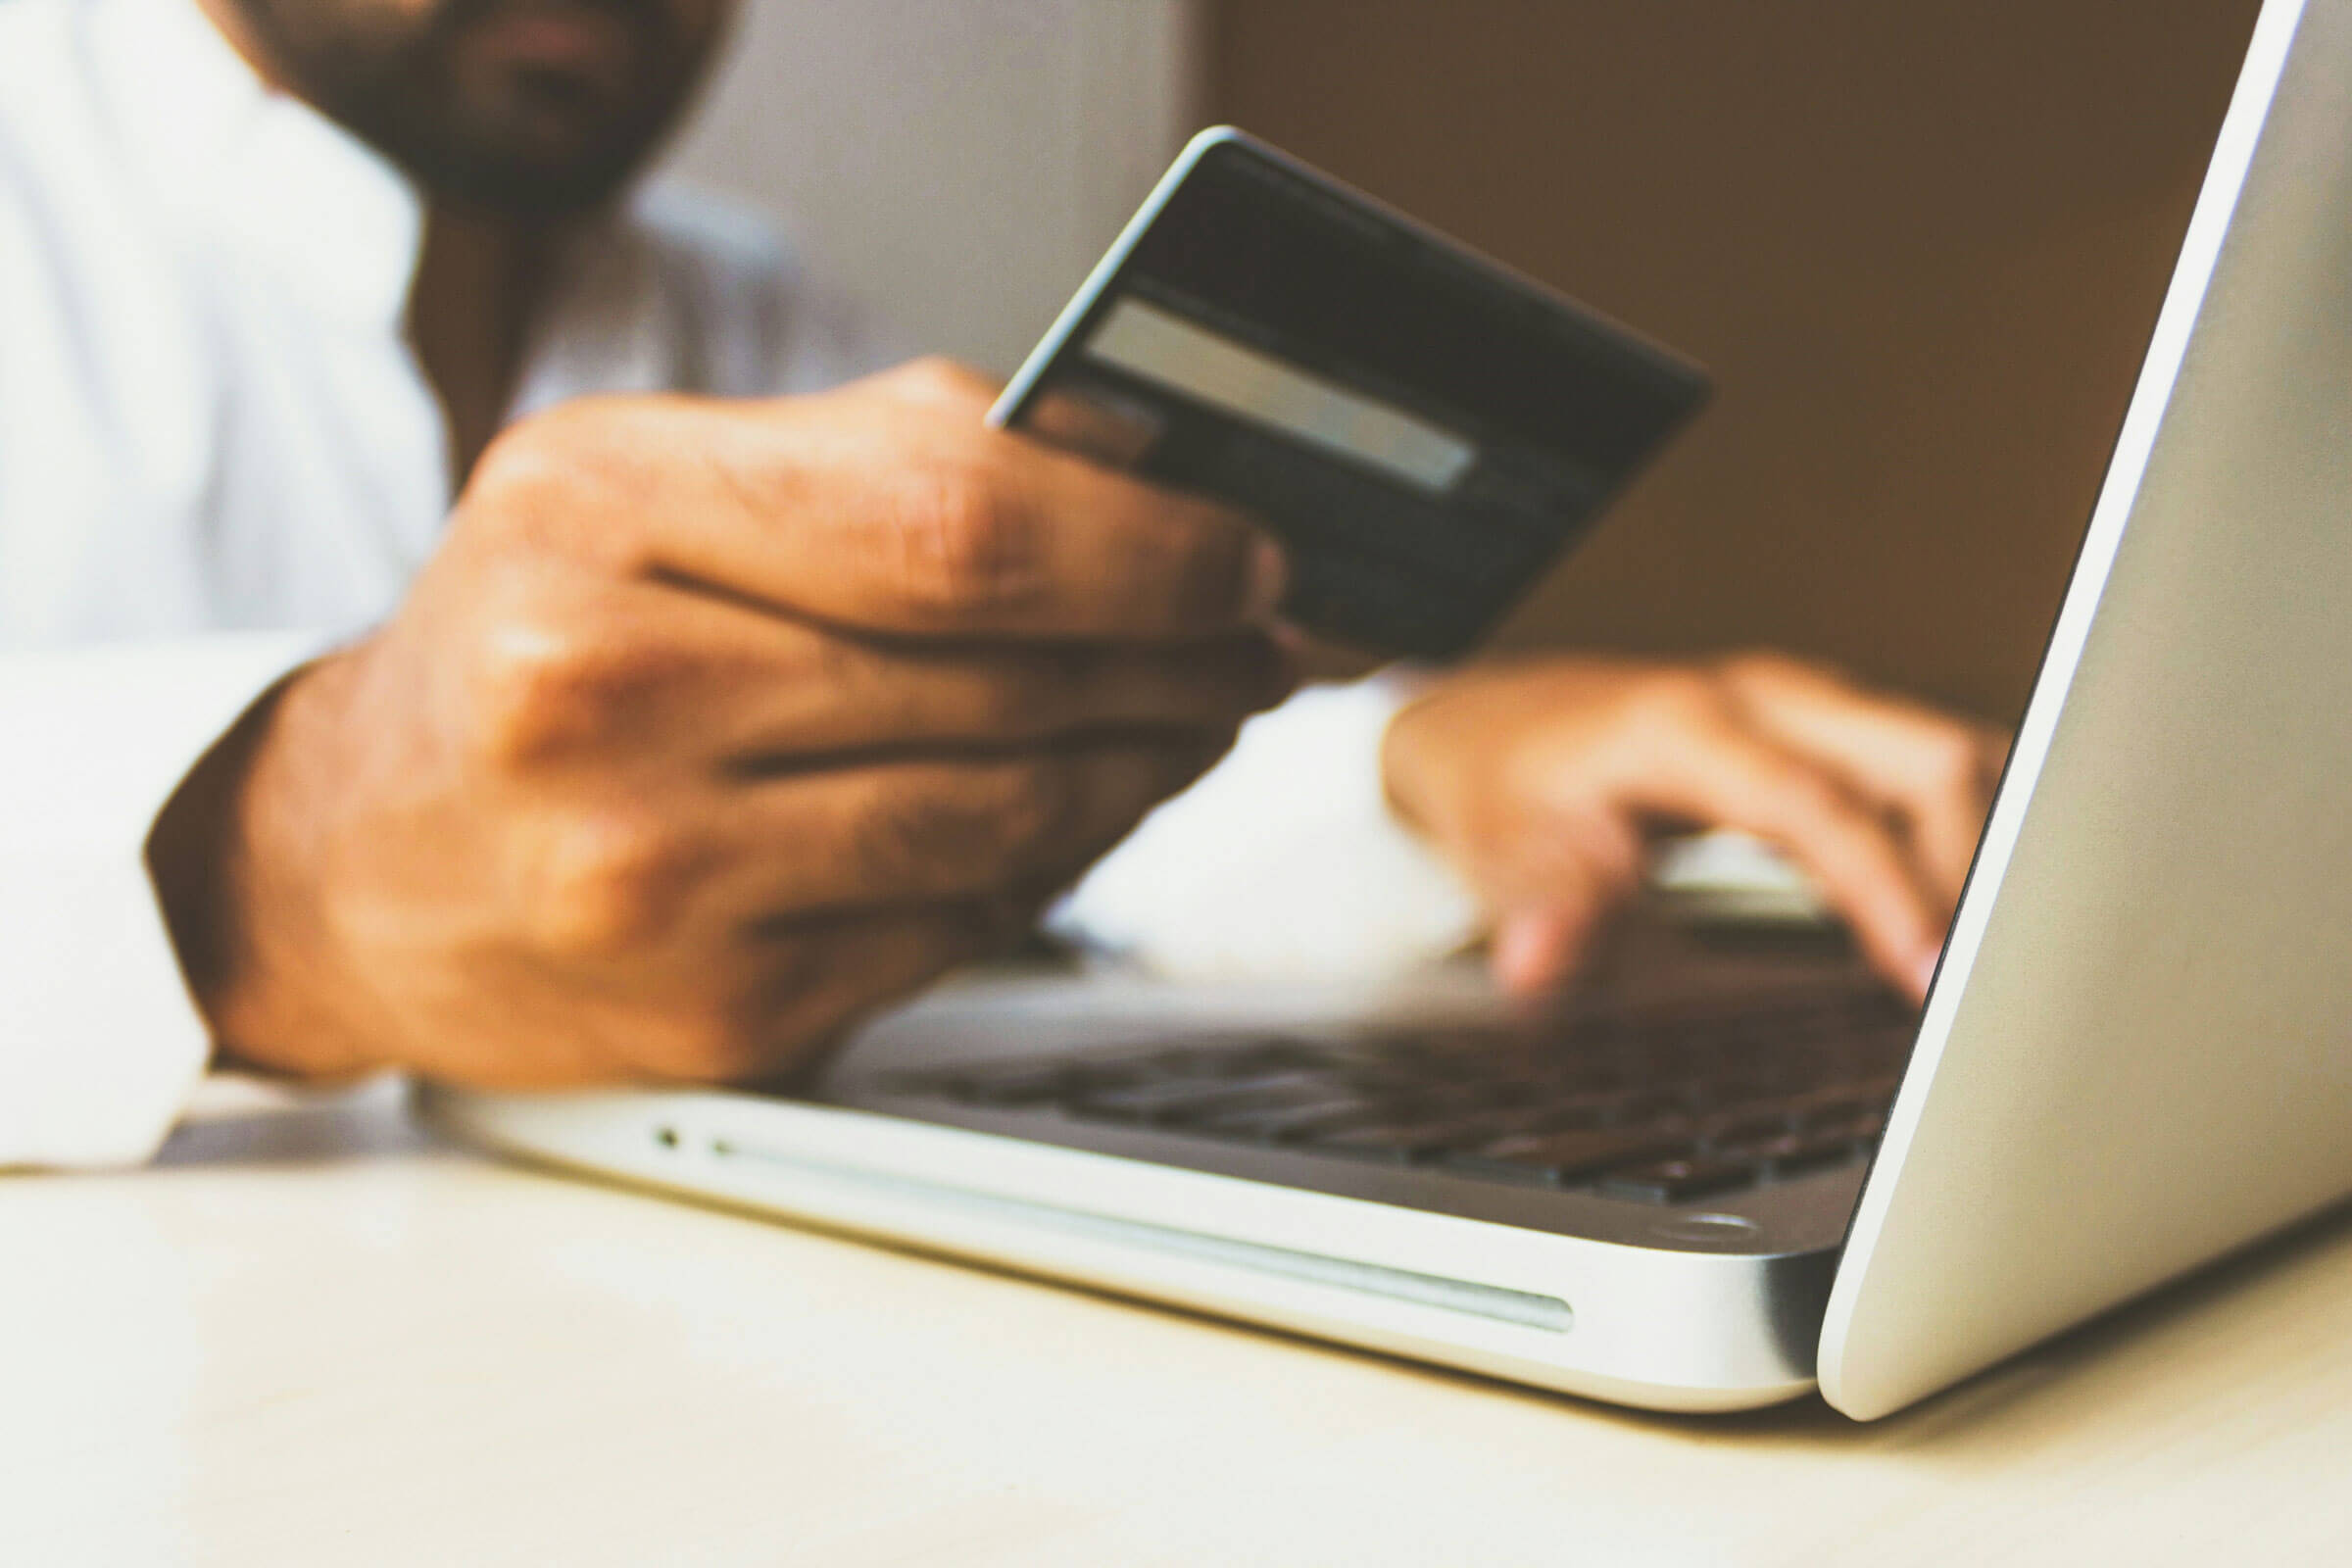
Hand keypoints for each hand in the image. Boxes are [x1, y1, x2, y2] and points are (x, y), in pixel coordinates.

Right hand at [150, 360, 1291, 1086]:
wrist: (351, 862)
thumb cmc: (527, 643)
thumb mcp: (646, 483)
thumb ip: (880, 458)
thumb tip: (1140, 475)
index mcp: (597, 509)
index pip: (955, 522)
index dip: (1147, 545)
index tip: (1248, 552)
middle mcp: (604, 694)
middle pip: (1004, 674)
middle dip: (1180, 657)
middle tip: (1260, 643)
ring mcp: (654, 876)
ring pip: (1006, 818)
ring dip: (1143, 767)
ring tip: (1195, 720)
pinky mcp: (713, 1012)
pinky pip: (959, 927)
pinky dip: (1051, 866)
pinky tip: (1080, 814)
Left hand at [1380, 653, 2006, 999]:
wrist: (1490, 723)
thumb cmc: (1503, 785)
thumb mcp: (1501, 849)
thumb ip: (1541, 904)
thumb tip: (1538, 962)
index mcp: (1688, 724)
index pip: (1821, 805)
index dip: (1886, 889)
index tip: (1930, 974)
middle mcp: (1763, 697)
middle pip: (1924, 756)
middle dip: (1978, 865)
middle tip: (1993, 980)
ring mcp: (1803, 704)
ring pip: (1945, 752)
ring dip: (1988, 845)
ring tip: (2008, 955)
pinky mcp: (1823, 727)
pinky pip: (1927, 768)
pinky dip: (1968, 830)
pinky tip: (1978, 906)